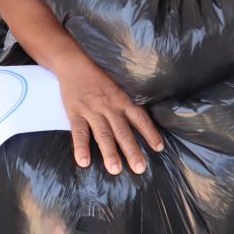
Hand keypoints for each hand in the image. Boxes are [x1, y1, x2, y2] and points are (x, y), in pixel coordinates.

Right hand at [57, 59, 163, 175]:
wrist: (74, 63)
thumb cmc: (97, 77)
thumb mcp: (116, 87)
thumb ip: (125, 104)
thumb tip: (138, 122)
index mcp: (121, 99)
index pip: (139, 117)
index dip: (149, 132)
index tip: (159, 148)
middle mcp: (109, 106)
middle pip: (122, 130)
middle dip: (132, 150)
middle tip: (140, 168)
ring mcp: (92, 110)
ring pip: (103, 134)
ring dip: (109, 152)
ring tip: (116, 170)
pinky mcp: (75, 112)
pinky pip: (79, 132)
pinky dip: (81, 147)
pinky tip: (84, 162)